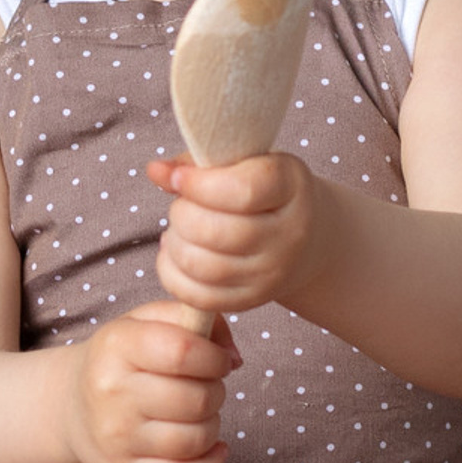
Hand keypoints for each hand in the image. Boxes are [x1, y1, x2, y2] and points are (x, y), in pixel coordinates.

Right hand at [61, 301, 239, 462]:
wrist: (72, 405)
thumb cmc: (123, 358)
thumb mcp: (149, 320)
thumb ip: (194, 317)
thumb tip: (233, 358)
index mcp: (117, 345)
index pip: (183, 352)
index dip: (214, 357)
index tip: (217, 360)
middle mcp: (112, 392)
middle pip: (196, 400)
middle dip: (216, 391)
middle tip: (204, 386)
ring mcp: (117, 438)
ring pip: (196, 439)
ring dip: (212, 425)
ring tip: (198, 414)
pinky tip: (211, 448)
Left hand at [149, 152, 318, 314]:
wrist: (306, 239)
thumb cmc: (266, 192)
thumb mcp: (246, 163)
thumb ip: (201, 162)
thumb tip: (156, 171)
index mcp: (291, 187)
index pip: (243, 191)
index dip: (199, 184)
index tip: (180, 178)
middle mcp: (289, 235)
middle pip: (217, 232)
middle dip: (182, 215)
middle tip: (181, 205)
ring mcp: (271, 273)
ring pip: (204, 266)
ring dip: (176, 243)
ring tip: (178, 228)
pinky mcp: (251, 300)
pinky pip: (199, 297)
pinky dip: (172, 273)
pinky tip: (174, 252)